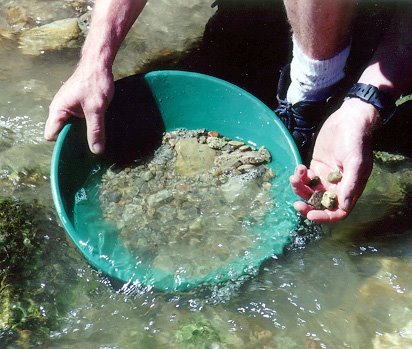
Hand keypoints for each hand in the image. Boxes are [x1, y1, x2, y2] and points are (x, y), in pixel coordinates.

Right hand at [44, 63, 114, 153]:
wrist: (99, 64)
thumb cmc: (94, 83)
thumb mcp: (96, 109)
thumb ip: (96, 130)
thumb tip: (96, 150)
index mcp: (58, 110)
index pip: (51, 134)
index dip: (62, 144)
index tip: (76, 152)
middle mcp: (60, 109)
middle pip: (62, 132)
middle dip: (74, 141)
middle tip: (89, 150)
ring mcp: (68, 107)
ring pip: (72, 127)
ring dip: (82, 133)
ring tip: (95, 141)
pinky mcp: (77, 105)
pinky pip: (79, 120)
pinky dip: (87, 126)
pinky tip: (98, 130)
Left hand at [290, 98, 379, 222]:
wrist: (348, 119)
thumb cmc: (356, 140)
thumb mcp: (356, 162)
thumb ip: (350, 183)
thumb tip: (343, 204)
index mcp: (349, 189)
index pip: (337, 211)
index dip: (324, 217)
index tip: (310, 215)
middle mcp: (337, 186)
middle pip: (320, 204)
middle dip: (307, 205)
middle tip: (296, 203)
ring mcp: (325, 176)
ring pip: (309, 192)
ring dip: (300, 188)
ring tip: (296, 176)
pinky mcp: (316, 167)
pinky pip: (305, 179)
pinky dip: (299, 177)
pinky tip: (299, 168)